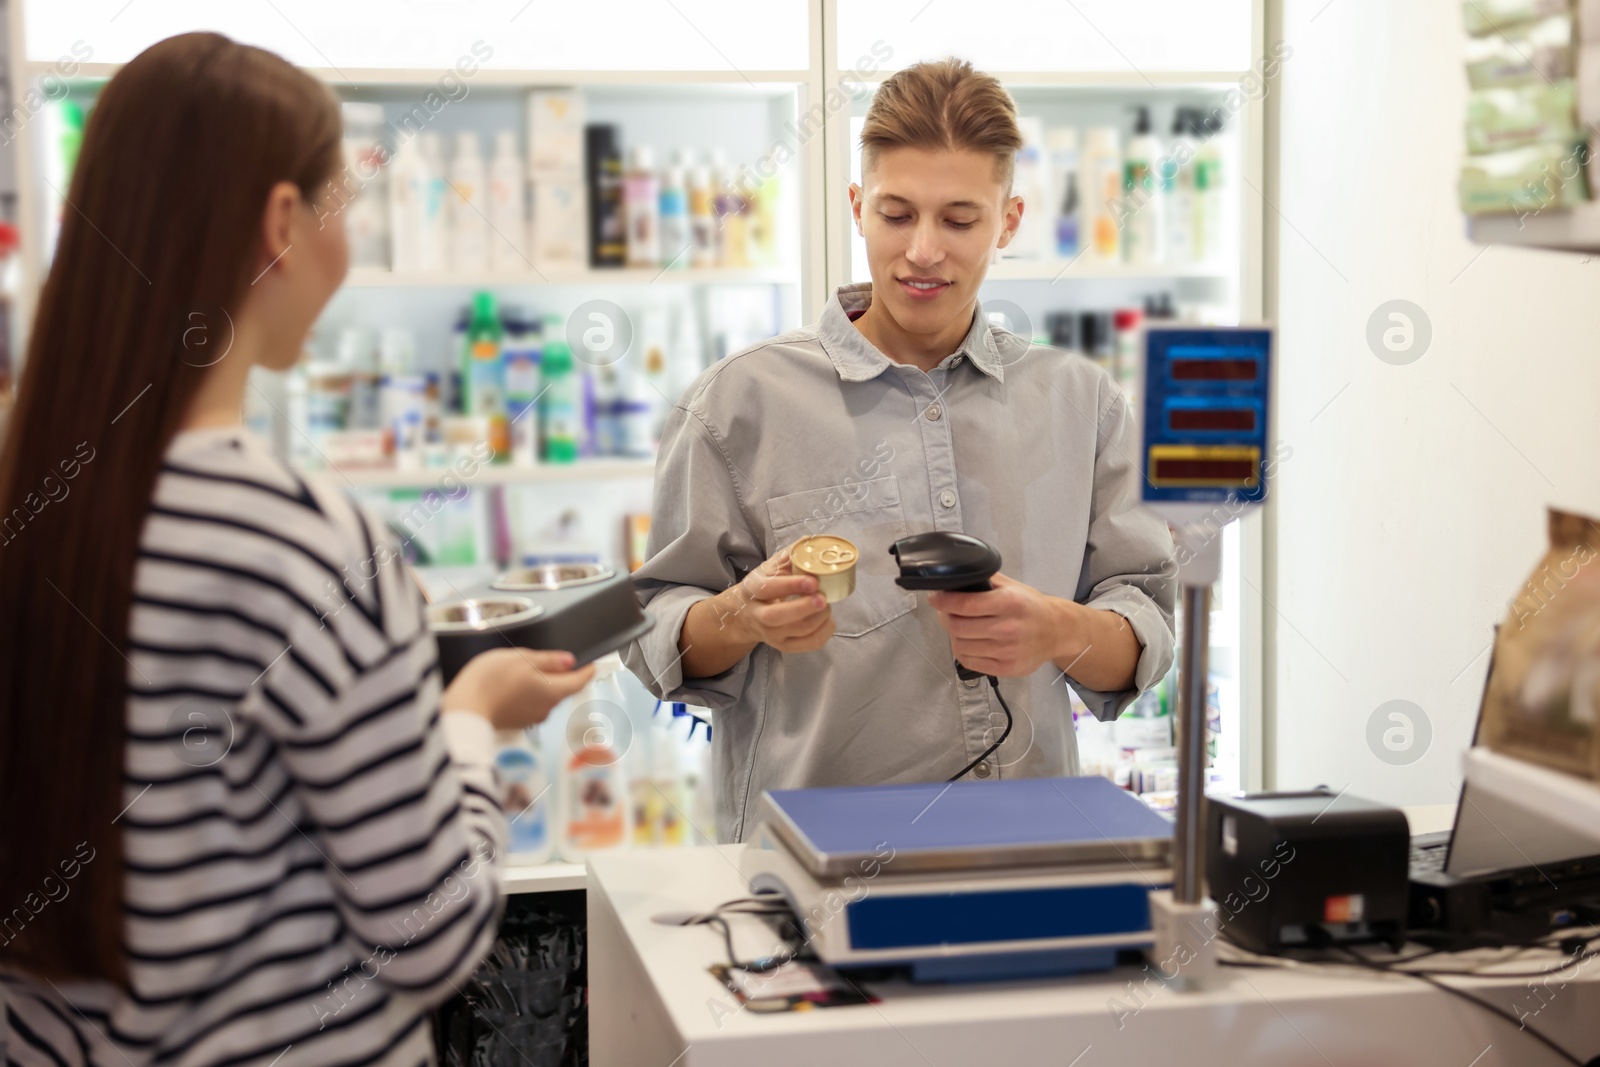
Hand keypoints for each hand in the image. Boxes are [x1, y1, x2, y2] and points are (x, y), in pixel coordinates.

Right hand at [442, 649, 596, 731]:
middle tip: (545, 659)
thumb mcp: (523, 658)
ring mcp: (532, 717)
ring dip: (540, 684)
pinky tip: (510, 686)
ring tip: (520, 670)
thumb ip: (549, 660)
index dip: (587, 669)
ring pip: (545, 697)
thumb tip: (569, 661)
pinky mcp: (517, 722)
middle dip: (558, 674)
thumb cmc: (491, 681)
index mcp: (554, 691)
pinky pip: (529, 704)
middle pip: (562, 689)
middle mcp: (547, 708)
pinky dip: (525, 694)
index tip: (591, 662)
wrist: (464, 709)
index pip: (581, 681)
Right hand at [723, 546, 835, 653]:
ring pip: (797, 631)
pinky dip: (824, 632)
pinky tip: (828, 619)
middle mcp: (758, 615)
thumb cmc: (764, 587)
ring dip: (819, 618)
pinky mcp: (784, 646)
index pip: (767, 588)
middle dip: (804, 608)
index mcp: (753, 590)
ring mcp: (771, 634)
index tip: (812, 581)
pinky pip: (808, 644)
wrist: (747, 615)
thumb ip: (789, 556)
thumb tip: (811, 543)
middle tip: (823, 598)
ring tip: (827, 604)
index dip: (790, 585)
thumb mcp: (769, 568)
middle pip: (777, 616)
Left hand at [927, 572, 1075, 677]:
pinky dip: (962, 651)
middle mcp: (1008, 628)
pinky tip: (969, 642)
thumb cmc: (1031, 607)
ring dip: (954, 635)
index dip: (944, 602)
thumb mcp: (1013, 586)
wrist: (1057, 631)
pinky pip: (970, 661)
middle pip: (958, 627)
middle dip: (946, 618)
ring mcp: (1007, 651)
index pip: (965, 604)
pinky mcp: (1006, 668)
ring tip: (960, 627)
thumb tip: (956, 578)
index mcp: (1009, 603)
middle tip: (946, 612)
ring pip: (961, 645)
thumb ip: (986, 580)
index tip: (935, 598)